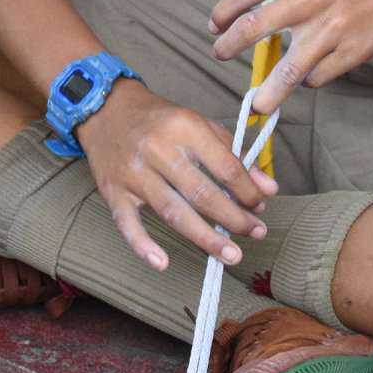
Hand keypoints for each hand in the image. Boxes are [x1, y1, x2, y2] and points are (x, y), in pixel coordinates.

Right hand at [79, 79, 276, 269]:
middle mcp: (157, 149)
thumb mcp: (199, 125)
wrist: (105, 109)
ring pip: (173, 212)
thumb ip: (233, 155)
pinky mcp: (112, 190)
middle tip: (256, 233)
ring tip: (231, 255)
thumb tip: (267, 188)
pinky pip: (127, 223)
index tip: (259, 206)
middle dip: (234, 219)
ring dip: (205, 238)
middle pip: (202, 193)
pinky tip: (162, 263)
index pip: (225, 167)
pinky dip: (143, 245)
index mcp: (184, 127)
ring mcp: (133, 172)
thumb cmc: (159, 120)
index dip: (247, 191)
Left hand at [209, 0, 372, 112]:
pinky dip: (308, 80)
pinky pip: (318, 76)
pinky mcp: (351, 53)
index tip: (215, 25)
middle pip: (252, 30)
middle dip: (228, 46)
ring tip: (255, 104)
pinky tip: (307, 76)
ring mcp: (330, 28)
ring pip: (286, 70)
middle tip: (219, 53)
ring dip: (267, 91)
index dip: (223, 12)